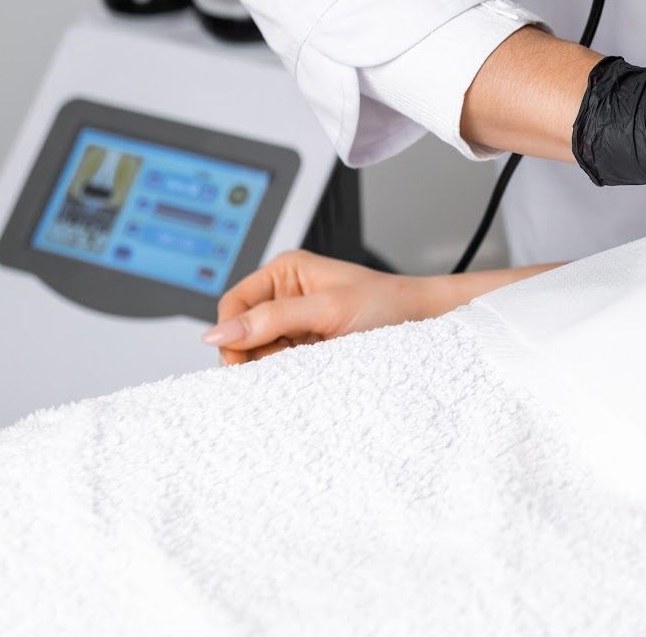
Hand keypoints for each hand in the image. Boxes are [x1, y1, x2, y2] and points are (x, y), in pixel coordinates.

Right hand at [204, 250, 441, 363]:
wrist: (426, 322)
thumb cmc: (389, 304)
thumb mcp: (328, 309)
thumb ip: (273, 319)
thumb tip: (218, 332)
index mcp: (285, 272)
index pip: (233, 304)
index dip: (232, 333)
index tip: (240, 361)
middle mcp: (286, 295)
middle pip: (243, 333)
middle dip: (257, 352)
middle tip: (287, 362)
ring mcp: (296, 324)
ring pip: (261, 353)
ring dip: (277, 364)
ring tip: (312, 360)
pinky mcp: (308, 347)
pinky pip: (282, 365)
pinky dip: (291, 372)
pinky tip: (314, 368)